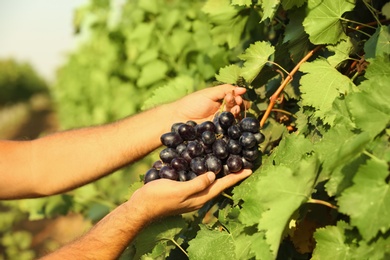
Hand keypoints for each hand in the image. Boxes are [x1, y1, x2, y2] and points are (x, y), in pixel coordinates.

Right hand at [128, 169, 251, 222]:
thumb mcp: (179, 190)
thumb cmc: (159, 198)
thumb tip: (214, 175)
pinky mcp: (181, 189)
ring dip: (219, 172)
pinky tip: (202, 163)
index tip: (250, 169)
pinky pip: (198, 179)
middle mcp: (197, 197)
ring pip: (209, 182)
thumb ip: (197, 184)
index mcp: (199, 198)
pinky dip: (204, 171)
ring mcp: (189, 194)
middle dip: (230, 174)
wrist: (141, 207)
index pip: (222, 186)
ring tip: (226, 160)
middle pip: (218, 184)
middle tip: (241, 162)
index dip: (236, 177)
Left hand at [173, 84, 249, 122]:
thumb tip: (243, 89)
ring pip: (233, 118)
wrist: (178, 117)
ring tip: (234, 109)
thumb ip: (225, 90)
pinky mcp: (217, 132)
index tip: (238, 96)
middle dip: (238, 104)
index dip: (238, 97)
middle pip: (236, 108)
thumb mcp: (209, 93)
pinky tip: (233, 120)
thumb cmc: (192, 103)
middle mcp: (221, 112)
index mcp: (220, 102)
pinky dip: (232, 125)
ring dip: (236, 112)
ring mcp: (220, 123)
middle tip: (237, 102)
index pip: (234, 99)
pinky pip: (228, 129)